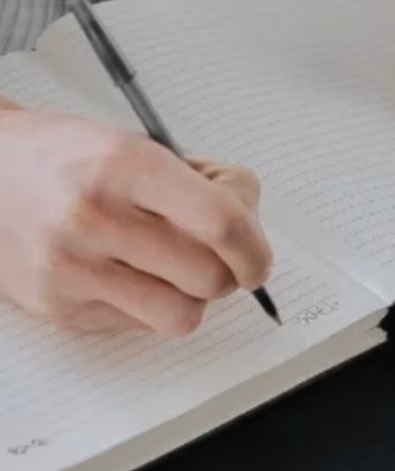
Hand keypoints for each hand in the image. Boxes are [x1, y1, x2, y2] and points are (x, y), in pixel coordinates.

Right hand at [0, 107, 272, 334]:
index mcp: (126, 166)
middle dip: (229, 272)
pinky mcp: (58, 306)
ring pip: (181, 315)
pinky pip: (140, 325)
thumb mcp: (140, 146)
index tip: (259, 259)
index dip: (255, 248)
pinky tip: (130, 274)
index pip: (221, 223)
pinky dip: (151, 305)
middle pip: (209, 277)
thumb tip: (251, 231)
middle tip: (220, 259)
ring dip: (194, 297)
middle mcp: (95, 217)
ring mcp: (71, 267)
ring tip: (177, 270)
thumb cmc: (71, 158)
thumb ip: (204, 185)